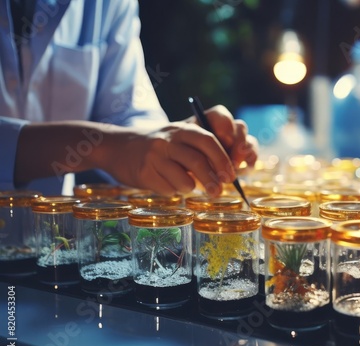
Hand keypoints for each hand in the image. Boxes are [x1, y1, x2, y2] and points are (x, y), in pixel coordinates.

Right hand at [101, 106, 257, 195]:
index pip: (208, 141)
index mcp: (182, 129)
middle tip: (218, 192)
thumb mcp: (179, 138)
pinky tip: (167, 184)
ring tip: (188, 186)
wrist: (118, 148)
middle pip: (197, 161)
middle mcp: (168, 140)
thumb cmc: (159, 147)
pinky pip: (167, 189)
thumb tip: (227, 172)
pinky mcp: (144, 173)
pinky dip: (173, 191)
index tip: (230, 176)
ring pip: (183, 179)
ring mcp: (154, 156)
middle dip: (212, 179)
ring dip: (190, 187)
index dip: (222, 159)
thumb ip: (201, 150)